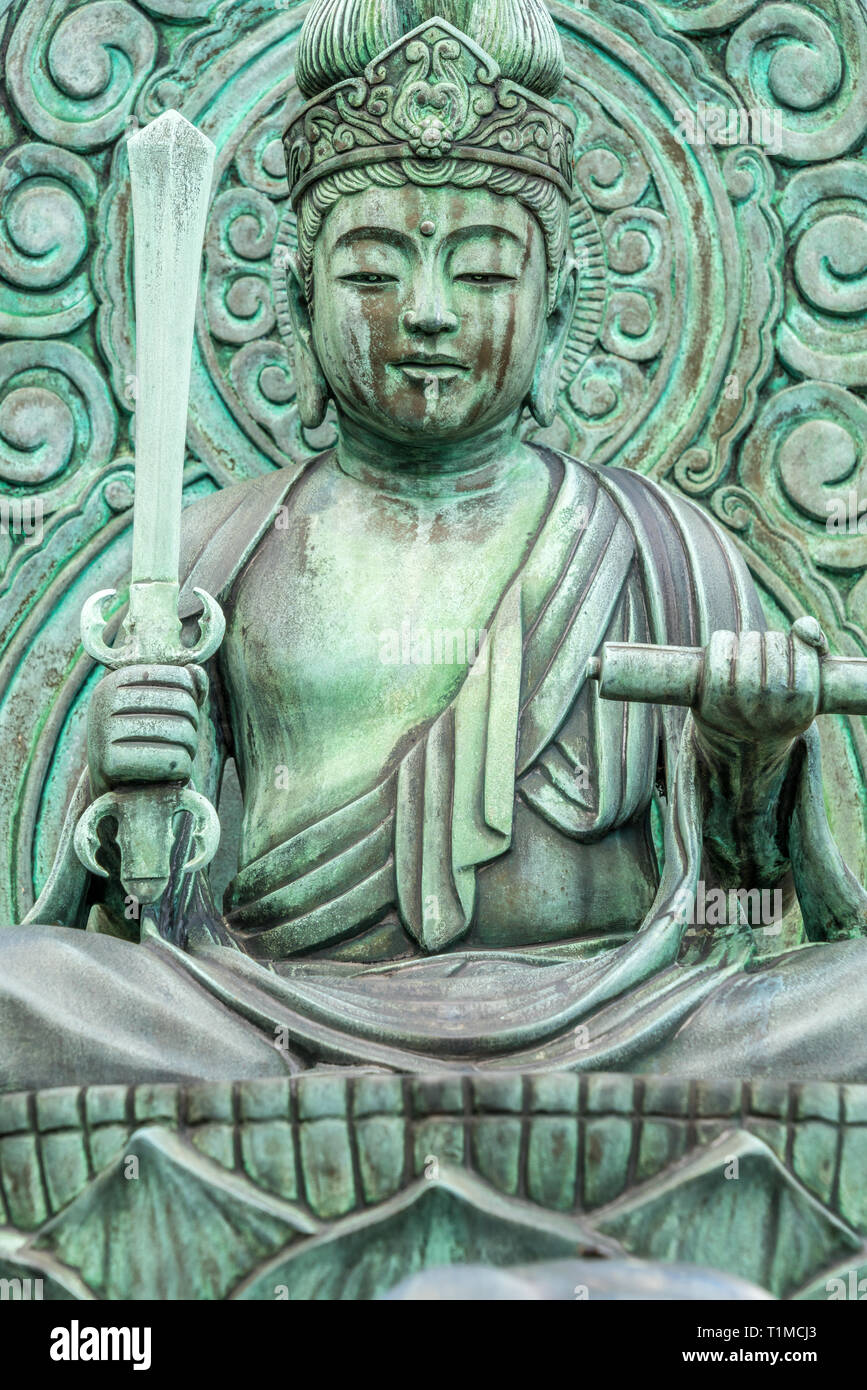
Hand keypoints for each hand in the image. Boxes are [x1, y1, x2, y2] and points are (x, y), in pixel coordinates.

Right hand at [87, 663, 205, 795]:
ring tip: (181, 758)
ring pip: (181, 733)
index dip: (194, 700)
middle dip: (193, 728)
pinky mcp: (108, 763)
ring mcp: (103, 730)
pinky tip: (174, 775)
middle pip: (183, 705)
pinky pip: (171, 761)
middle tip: (186, 744)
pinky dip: (183, 770)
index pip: (181, 678)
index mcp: (116, 679)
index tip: (183, 718)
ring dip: (190, 750)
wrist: (112, 787)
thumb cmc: (142, 741)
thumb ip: (184, 687)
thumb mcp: (159, 709)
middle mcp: (105, 700)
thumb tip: (197, 672)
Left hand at [693, 618, 826, 752]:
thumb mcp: (806, 683)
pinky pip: (721, 646)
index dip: (795, 643)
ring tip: (744, 656)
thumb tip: (806, 627)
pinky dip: (722, 640)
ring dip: (746, 640)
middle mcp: (773, 708)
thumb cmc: (778, 703)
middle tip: (762, 659)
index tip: (787, 656)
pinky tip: (725, 650)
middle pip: (774, 642)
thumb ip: (814, 647)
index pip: (803, 649)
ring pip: (748, 641)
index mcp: (803, 705)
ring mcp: (741, 704)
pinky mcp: (712, 698)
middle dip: (768, 642)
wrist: (744, 745)